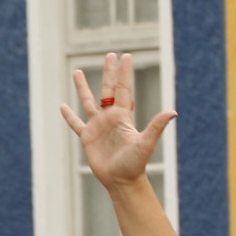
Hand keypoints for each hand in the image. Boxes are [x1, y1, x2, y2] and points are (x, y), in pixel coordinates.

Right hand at [62, 54, 174, 190]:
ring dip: (83, 87)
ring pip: (88, 102)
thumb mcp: (146, 143)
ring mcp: (98, 126)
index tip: (125, 56)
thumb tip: (173, 112)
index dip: (124, 73)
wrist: (122, 181)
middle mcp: (111, 118)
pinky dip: (69, 116)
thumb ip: (157, 126)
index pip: (124, 89)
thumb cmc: (135, 164)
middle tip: (110, 55)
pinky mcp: (87, 137)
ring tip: (78, 72)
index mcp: (124, 116)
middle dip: (110, 73)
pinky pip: (76, 123)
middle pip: (109, 90)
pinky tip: (62, 106)